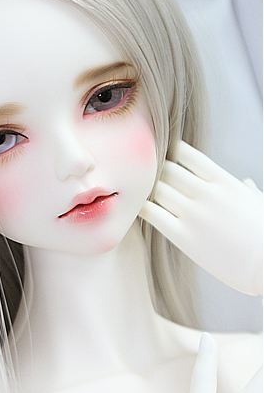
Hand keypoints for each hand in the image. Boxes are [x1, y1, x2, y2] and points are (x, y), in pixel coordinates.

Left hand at [139, 140, 262, 295]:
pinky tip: (141, 211)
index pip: (187, 154)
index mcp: (225, 182)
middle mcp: (207, 194)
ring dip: (148, 191)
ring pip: (157, 190)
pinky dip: (143, 209)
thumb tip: (246, 183)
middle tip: (152, 184)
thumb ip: (248, 191)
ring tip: (145, 197)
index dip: (174, 156)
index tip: (168, 162)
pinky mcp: (184, 237)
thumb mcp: (260, 205)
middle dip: (158, 175)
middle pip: (167, 170)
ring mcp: (194, 215)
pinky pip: (152, 214)